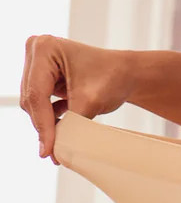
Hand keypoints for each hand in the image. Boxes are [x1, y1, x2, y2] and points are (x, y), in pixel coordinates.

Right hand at [19, 35, 133, 164]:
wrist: (127, 73)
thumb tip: (53, 152)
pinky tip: (63, 130)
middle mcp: (37, 50)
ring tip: (59, 145)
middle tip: (53, 154)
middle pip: (31, 99)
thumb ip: (69, 125)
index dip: (42, 125)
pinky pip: (40, 102)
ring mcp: (38, 63)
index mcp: (45, 48)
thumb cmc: (113, 78)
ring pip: (33, 103)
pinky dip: (50, 118)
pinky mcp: (44, 75)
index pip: (37, 94)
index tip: (48, 151)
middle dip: (43, 126)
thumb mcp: (90, 102)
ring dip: (46, 123)